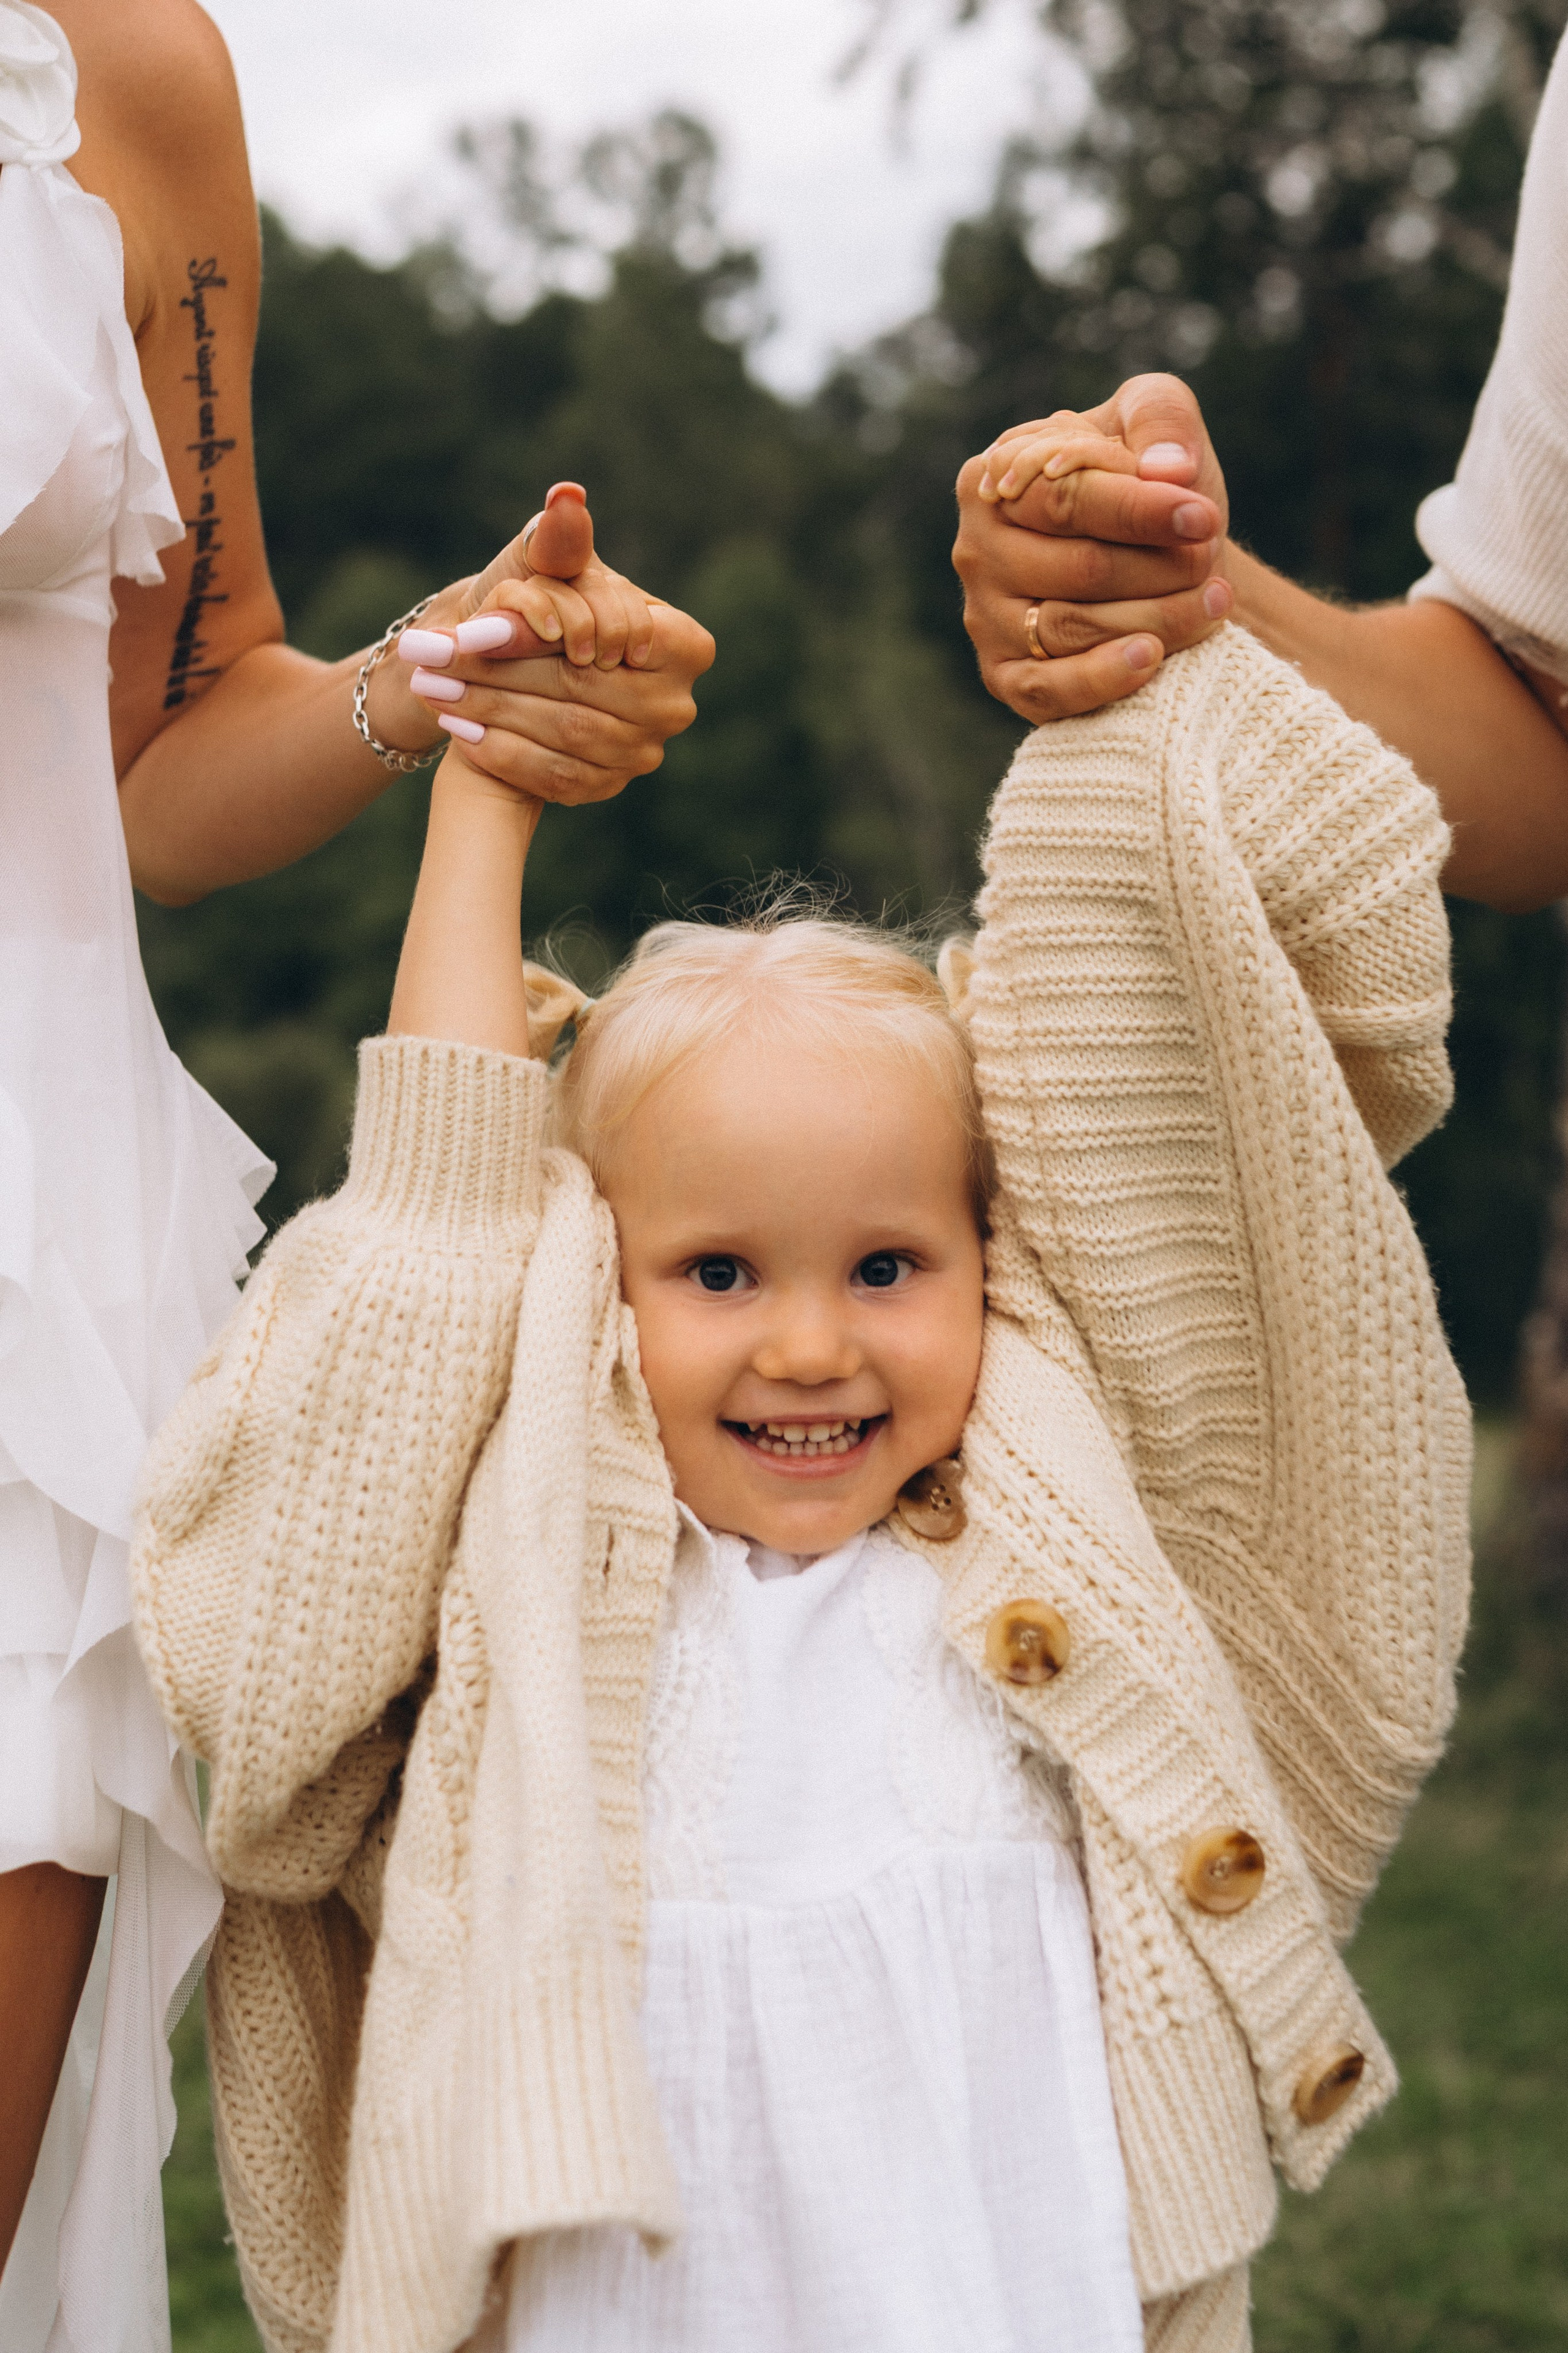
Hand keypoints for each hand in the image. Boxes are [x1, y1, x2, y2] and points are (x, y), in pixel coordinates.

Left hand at [373, 485, 713, 804]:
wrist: (516, 676)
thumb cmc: (536, 609)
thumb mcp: (542, 568)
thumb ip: (557, 544)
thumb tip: (565, 501)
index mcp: (683, 643)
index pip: (619, 636)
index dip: (557, 629)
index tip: (488, 624)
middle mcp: (675, 703)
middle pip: (584, 685)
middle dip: (502, 670)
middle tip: (431, 656)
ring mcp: (645, 752)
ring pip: (566, 731)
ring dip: (490, 710)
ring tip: (432, 685)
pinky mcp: (608, 786)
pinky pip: (556, 777)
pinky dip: (502, 753)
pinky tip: (456, 731)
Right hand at [952, 375, 1232, 724]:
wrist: (1155, 557)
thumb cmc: (1148, 485)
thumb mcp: (1155, 423)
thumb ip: (1161, 418)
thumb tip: (1167, 470)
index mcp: (997, 478)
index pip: (1065, 500)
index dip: (1138, 511)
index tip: (1203, 517)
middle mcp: (977, 550)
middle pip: (1076, 569)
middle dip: (1158, 568)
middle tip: (1209, 563)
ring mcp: (985, 618)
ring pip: (1071, 629)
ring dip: (1155, 619)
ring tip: (1212, 603)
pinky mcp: (1004, 677)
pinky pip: (1047, 689)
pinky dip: (1103, 677)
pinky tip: (1152, 658)